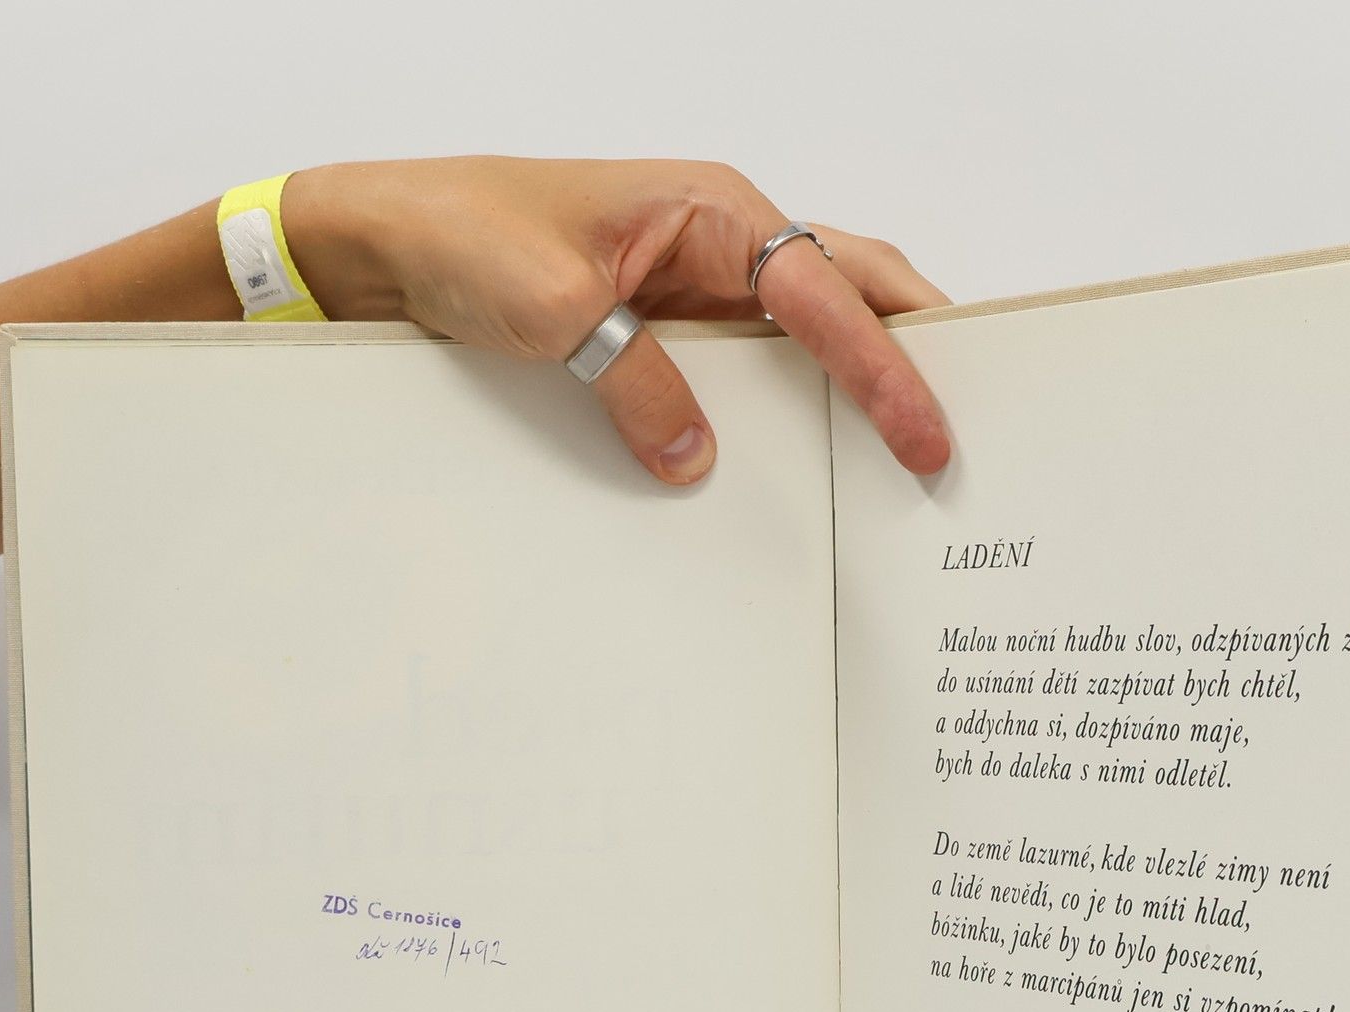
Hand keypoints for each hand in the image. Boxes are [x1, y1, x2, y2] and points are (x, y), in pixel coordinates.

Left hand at [282, 158, 951, 484]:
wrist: (392, 242)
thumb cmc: (465, 233)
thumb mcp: (554, 313)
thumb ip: (636, 384)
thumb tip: (695, 460)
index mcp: (713, 208)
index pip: (826, 294)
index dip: (884, 369)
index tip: (922, 436)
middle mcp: (723, 242)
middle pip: (856, 292)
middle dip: (914, 358)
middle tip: (957, 439)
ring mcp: (703, 292)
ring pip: (815, 336)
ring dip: (862, 390)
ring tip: (906, 464)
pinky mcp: (673, 337)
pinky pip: (755, 376)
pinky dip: (792, 415)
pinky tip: (808, 466)